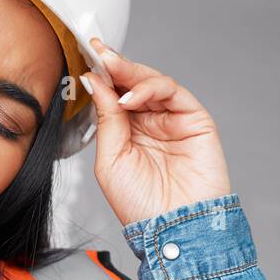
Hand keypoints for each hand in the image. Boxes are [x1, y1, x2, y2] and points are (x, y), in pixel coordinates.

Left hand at [85, 37, 232, 224]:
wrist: (173, 227)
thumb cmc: (141, 204)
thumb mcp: (110, 159)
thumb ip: (106, 119)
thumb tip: (96, 82)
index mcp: (128, 132)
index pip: (114, 95)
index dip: (102, 75)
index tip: (85, 57)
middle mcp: (150, 123)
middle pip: (133, 84)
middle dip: (115, 65)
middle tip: (97, 51)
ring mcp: (173, 120)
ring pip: (152, 82)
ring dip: (130, 73)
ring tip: (111, 70)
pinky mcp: (195, 120)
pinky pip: (173, 93)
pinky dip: (151, 89)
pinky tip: (130, 97)